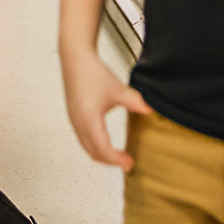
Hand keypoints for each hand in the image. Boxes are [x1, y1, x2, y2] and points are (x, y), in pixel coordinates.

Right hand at [62, 49, 150, 171]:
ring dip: (102, 155)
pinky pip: (83, 139)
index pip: (103, 148)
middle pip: (93, 152)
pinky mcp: (73, 117)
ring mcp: (74, 121)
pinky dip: (95, 147)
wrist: (75, 59)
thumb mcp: (117, 89)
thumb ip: (135, 102)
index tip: (129, 164)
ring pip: (87, 147)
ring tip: (118, 156)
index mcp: (89, 118)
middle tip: (127, 163)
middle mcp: (79, 123)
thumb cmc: (93, 73)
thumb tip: (150, 111)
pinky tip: (106, 144)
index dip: (116, 159)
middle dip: (110, 161)